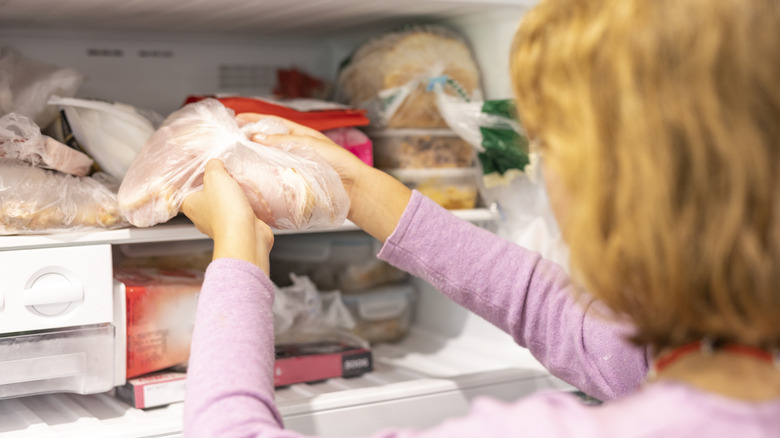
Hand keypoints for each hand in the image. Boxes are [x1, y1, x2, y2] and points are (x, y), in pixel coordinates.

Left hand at [181, 159, 273, 273]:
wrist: (246, 235)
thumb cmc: (226, 208)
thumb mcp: (216, 176)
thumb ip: (213, 165)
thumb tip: (215, 164)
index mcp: (189, 205)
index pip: (183, 189)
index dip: (191, 177)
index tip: (200, 169)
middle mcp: (201, 216)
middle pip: (205, 195)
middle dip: (215, 184)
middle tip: (225, 173)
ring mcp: (219, 224)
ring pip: (222, 204)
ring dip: (231, 194)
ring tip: (240, 183)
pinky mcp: (236, 228)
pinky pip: (237, 212)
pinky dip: (243, 205)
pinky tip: (250, 197)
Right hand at [236, 113, 411, 242]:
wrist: (353, 189)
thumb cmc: (338, 163)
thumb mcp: (309, 144)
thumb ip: (283, 140)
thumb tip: (256, 136)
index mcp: (300, 135)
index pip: (272, 122)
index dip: (254, 118)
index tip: (236, 118)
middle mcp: (294, 149)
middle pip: (266, 141)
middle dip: (248, 139)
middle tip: (229, 140)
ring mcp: (292, 166)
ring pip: (267, 160)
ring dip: (252, 159)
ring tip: (235, 159)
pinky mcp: (292, 183)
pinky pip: (273, 178)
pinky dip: (261, 177)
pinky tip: (250, 179)